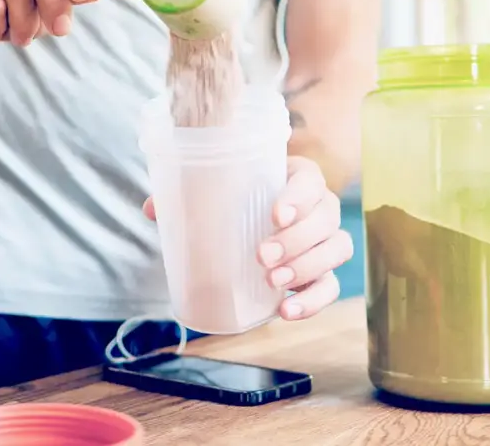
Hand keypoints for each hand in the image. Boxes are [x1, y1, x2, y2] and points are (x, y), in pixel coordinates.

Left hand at [141, 156, 352, 321]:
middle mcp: (320, 207)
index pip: (311, 180)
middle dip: (297, 239)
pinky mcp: (324, 273)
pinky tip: (286, 311)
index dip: (299, 197)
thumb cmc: (237, 202)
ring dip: (307, 266)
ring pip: (337, 249)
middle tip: (261, 255)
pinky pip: (331, 287)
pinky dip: (313, 301)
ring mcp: (326, 241)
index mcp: (298, 178)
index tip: (274, 215)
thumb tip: (152, 209)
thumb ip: (184, 196)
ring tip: (272, 281)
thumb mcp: (215, 194)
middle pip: (327, 218)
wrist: (255, 227)